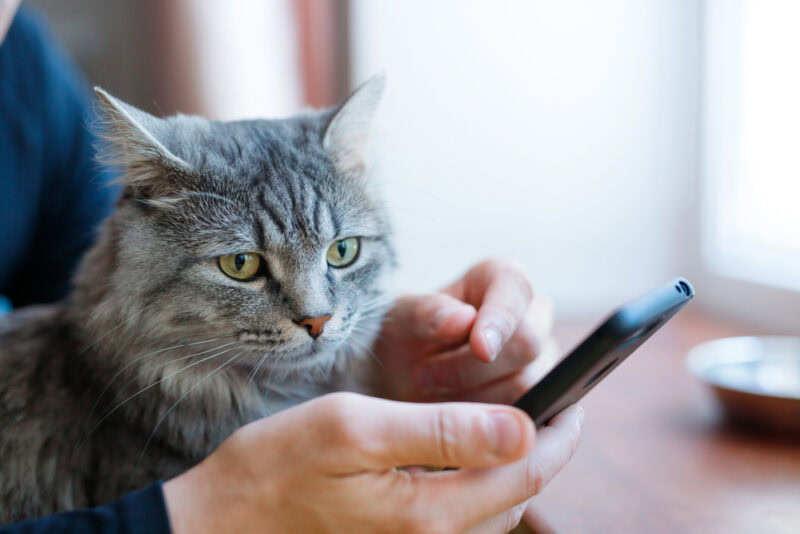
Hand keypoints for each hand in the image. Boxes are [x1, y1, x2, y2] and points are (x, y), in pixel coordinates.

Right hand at [164, 393, 582, 533]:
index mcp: (430, 513)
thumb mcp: (356, 429)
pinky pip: (462, 519)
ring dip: (513, 468)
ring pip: (494, 510)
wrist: (228, 523)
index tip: (575, 396)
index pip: (526, 471)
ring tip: (515, 425)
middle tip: (553, 403)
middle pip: (517, 494)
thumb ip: (442, 430)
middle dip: (543, 448)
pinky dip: (480, 485)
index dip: (560, 432)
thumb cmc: (280, 465)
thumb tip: (521, 426)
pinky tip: (466, 456)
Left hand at [373, 259, 557, 402]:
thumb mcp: (399, 320)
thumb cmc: (403, 338)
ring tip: (431, 389)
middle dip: (472, 367)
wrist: (398, 381)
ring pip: (528, 386)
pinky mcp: (540, 398)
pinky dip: (485, 423)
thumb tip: (465, 320)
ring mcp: (540, 360)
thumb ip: (426, 313)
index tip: (480, 348)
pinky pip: (525, 417)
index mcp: (500, 279)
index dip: (501, 319)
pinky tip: (453, 416)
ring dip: (472, 398)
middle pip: (527, 343)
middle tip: (423, 374)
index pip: (516, 289)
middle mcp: (530, 316)